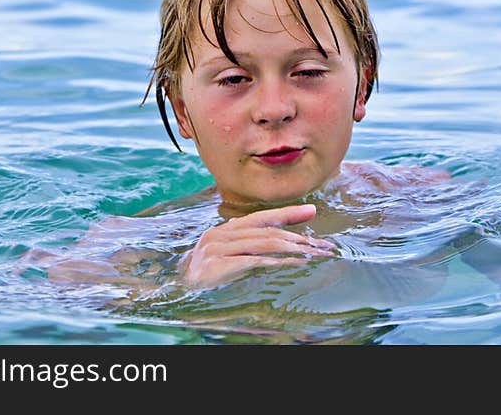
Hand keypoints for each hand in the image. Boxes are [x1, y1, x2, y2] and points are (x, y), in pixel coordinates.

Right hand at [179, 203, 335, 288]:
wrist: (177, 288)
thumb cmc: (205, 274)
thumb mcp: (227, 255)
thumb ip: (246, 245)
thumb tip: (272, 238)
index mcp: (226, 229)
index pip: (262, 217)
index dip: (287, 214)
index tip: (312, 212)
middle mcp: (222, 234)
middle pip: (268, 231)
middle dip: (299, 237)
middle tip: (323, 245)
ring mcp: (219, 247)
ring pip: (264, 242)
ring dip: (293, 248)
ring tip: (314, 254)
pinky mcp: (218, 264)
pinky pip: (254, 260)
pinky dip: (277, 261)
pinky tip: (294, 263)